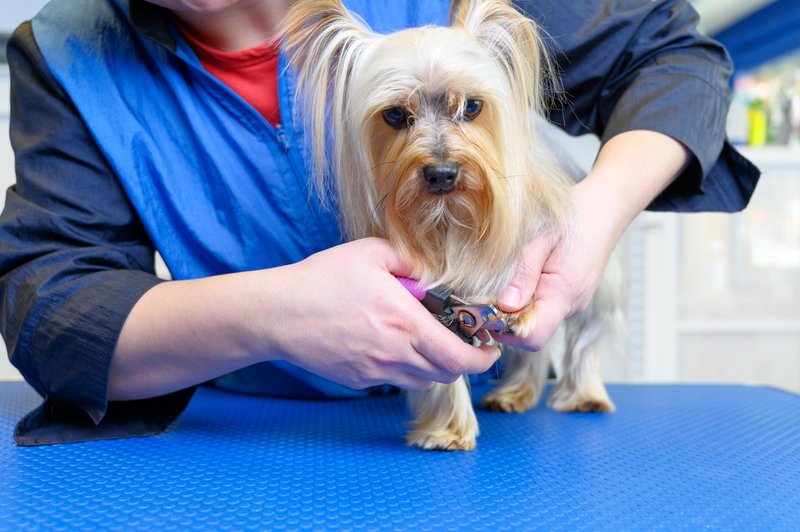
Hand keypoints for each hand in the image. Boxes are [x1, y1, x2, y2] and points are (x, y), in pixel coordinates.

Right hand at [263, 238, 499, 389]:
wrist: (277, 313)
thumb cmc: (322, 279)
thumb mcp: (371, 253)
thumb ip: (410, 260)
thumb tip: (434, 270)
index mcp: (405, 322)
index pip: (459, 358)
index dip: (482, 359)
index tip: (489, 348)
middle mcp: (394, 353)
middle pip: (445, 373)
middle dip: (462, 361)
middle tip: (463, 343)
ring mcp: (375, 371)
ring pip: (422, 381)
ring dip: (434, 366)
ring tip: (428, 342)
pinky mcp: (358, 379)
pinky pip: (394, 380)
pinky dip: (404, 368)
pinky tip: (392, 345)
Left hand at [492, 183, 613, 350]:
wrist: (607, 206)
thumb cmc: (576, 216)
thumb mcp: (542, 239)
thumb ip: (523, 273)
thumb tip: (504, 305)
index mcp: (564, 294)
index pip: (532, 336)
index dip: (505, 329)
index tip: (485, 308)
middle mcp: (571, 306)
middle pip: (530, 332)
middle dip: (504, 318)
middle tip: (487, 291)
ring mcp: (571, 302)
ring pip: (535, 320)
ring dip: (514, 307)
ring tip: (506, 278)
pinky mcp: (568, 295)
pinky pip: (542, 306)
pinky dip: (526, 298)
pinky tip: (521, 275)